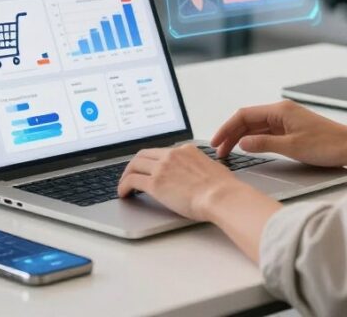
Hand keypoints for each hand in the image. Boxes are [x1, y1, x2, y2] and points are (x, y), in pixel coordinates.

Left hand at [116, 144, 247, 220]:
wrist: (222, 196)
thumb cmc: (223, 189)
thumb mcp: (212, 169)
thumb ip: (200, 168)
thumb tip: (199, 175)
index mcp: (185, 150)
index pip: (161, 152)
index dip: (151, 161)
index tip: (147, 168)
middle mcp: (172, 155)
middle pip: (143, 155)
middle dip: (134, 164)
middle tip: (130, 174)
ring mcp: (162, 168)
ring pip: (134, 165)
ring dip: (126, 175)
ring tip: (124, 185)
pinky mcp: (155, 183)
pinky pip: (131, 180)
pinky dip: (123, 186)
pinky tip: (124, 193)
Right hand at [211, 100, 346, 167]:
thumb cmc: (328, 145)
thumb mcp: (292, 147)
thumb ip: (264, 143)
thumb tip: (242, 143)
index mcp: (280, 110)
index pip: (244, 115)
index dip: (227, 128)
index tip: (216, 141)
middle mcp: (281, 112)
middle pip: (248, 120)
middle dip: (231, 134)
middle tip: (219, 151)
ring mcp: (286, 120)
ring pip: (256, 127)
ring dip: (241, 138)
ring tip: (229, 152)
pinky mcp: (291, 129)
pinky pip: (266, 132)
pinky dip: (254, 140)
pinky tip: (248, 148)